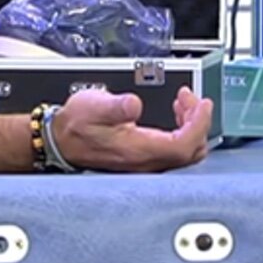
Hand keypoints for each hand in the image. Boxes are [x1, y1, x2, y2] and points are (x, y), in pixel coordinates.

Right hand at [50, 87, 213, 172]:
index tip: (202, 103)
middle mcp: (145, 162)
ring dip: (190, 126)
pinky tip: (174, 116)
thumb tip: (134, 104)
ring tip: (183, 104)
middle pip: (190, 151)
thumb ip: (116, 106)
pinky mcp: (144, 160)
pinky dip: (182, 132)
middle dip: (198, 122)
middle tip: (191, 99)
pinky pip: (174, 151)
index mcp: (138, 150)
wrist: (60, 140)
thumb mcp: (93, 106)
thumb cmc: (75, 125)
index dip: (199, 124)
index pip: (184, 144)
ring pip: (184, 152)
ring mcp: (146, 163)